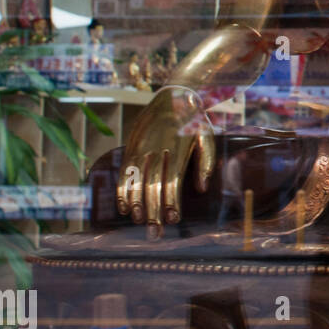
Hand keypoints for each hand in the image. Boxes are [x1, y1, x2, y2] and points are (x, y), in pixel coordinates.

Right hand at [117, 87, 214, 237]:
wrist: (176, 95)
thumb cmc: (196, 122)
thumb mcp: (207, 138)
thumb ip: (206, 163)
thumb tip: (202, 189)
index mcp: (179, 150)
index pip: (173, 182)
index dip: (171, 202)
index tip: (173, 220)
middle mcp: (158, 150)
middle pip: (154, 185)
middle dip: (154, 210)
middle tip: (154, 233)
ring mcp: (142, 148)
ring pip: (136, 180)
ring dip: (136, 203)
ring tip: (139, 221)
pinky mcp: (132, 146)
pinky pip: (124, 171)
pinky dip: (122, 189)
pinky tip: (123, 207)